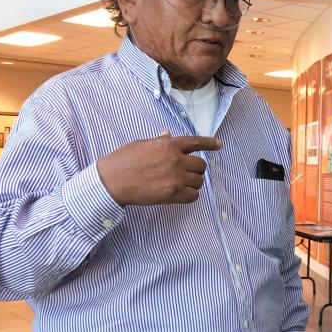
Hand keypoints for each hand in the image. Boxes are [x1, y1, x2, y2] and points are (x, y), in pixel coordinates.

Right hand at [96, 133, 221, 205]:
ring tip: (180, 184)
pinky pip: (193, 196)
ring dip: (193, 183)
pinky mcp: (173, 194)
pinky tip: (180, 194)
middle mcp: (176, 160)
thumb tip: (168, 135)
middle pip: (201, 165)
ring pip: (199, 181)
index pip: (196, 142)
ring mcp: (176, 178)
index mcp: (169, 145)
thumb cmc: (124, 160)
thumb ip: (159, 141)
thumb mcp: (142, 144)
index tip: (219, 145)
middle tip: (185, 173)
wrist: (113, 181)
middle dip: (195, 169)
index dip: (210, 143)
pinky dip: (190, 195)